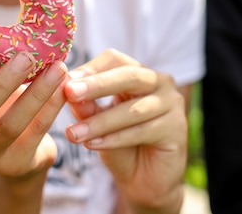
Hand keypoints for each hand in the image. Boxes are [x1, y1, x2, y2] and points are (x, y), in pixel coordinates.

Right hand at [0, 52, 67, 178]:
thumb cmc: (0, 109)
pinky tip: (64, 87)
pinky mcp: (17, 164)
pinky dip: (51, 107)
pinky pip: (36, 132)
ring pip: (10, 125)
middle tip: (26, 57)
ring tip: (57, 68)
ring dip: (36, 94)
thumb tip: (15, 28)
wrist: (17, 154)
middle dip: (2, 84)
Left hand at [64, 49, 185, 212]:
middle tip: (70, 92)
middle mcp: (160, 83)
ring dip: (100, 121)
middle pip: (129, 76)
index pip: (115, 59)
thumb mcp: (98, 122)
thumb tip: (67, 90)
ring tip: (74, 133)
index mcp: (140, 73)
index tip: (65, 80)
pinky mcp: (177, 130)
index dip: (91, 68)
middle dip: (97, 85)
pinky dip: (114, 139)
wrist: (145, 182)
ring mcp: (172, 105)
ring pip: (132, 109)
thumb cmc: (120, 145)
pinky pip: (142, 131)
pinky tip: (93, 144)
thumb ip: (87, 106)